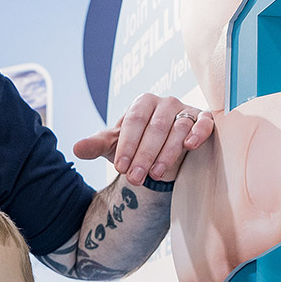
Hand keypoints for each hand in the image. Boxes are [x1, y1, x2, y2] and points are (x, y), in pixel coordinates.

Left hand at [73, 92, 214, 186]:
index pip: (134, 121)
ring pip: (178, 129)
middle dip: (144, 155)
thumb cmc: (137, 146)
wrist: (162, 154)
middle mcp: (165, 103)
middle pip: (155, 127)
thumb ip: (97, 145)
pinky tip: (190, 145)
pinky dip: (199, 131)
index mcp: (142, 103)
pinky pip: (204, 122)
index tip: (120, 168)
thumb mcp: (116, 146)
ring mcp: (186, 110)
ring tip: (155, 174)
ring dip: (167, 153)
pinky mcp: (203, 121)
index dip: (127, 144)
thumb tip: (76, 149)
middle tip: (134, 178)